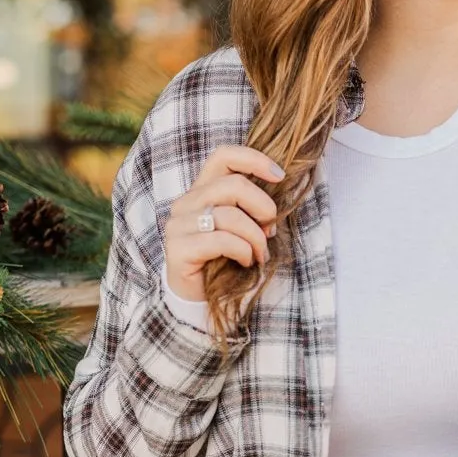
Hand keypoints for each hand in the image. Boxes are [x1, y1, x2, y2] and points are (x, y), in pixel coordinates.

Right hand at [164, 145, 285, 300]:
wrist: (199, 299)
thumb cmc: (225, 260)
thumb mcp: (242, 227)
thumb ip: (251, 208)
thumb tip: (276, 196)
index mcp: (202, 191)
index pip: (223, 156)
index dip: (253, 159)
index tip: (279, 175)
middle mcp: (186, 203)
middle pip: (233, 185)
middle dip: (263, 207)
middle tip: (270, 231)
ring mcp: (178, 225)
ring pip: (229, 215)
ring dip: (256, 237)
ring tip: (260, 254)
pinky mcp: (178, 248)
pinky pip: (221, 240)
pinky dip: (243, 251)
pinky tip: (245, 261)